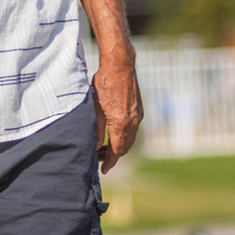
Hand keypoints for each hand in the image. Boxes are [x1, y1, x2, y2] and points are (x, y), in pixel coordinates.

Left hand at [93, 49, 142, 171]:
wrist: (120, 64)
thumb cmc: (104, 83)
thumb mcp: (95, 107)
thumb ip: (97, 129)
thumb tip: (96, 146)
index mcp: (121, 123)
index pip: (117, 151)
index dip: (109, 162)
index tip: (104, 169)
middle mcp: (133, 122)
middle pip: (125, 147)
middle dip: (114, 155)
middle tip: (100, 159)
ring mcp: (138, 115)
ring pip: (130, 139)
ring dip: (119, 146)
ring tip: (105, 147)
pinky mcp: (139, 109)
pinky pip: (133, 129)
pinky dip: (125, 136)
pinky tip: (114, 133)